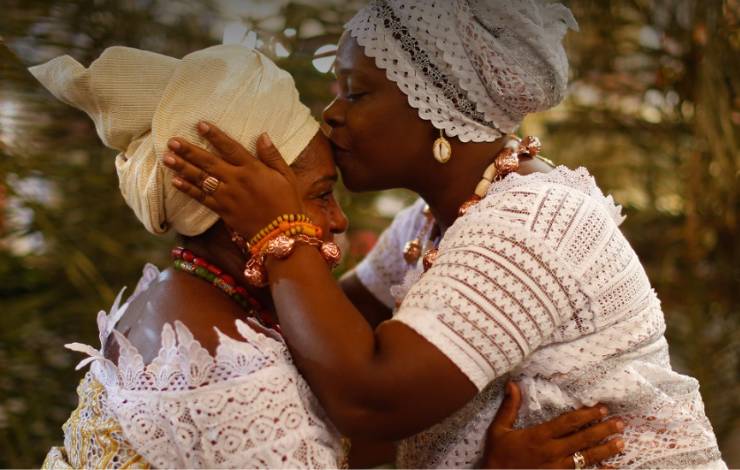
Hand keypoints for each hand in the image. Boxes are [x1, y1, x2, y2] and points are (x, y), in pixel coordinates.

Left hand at [163, 122, 302, 237]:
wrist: (282, 234)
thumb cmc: (287, 203)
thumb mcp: (286, 176)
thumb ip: (272, 155)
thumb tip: (262, 135)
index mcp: (252, 169)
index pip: (230, 148)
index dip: (215, 135)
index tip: (200, 124)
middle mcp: (236, 180)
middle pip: (208, 162)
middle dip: (189, 150)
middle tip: (172, 141)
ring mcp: (227, 196)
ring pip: (201, 179)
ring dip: (182, 167)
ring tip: (167, 158)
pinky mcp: (222, 211)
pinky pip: (201, 198)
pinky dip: (188, 189)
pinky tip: (175, 181)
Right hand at [482, 382, 624, 468]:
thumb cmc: (497, 455)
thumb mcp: (498, 429)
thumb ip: (509, 407)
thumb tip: (513, 383)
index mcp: (539, 436)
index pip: (568, 422)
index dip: (586, 414)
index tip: (601, 409)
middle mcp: (551, 452)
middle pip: (582, 439)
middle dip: (603, 430)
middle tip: (620, 423)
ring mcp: (556, 468)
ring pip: (586, 458)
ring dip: (605, 450)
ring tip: (621, 443)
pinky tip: (610, 468)